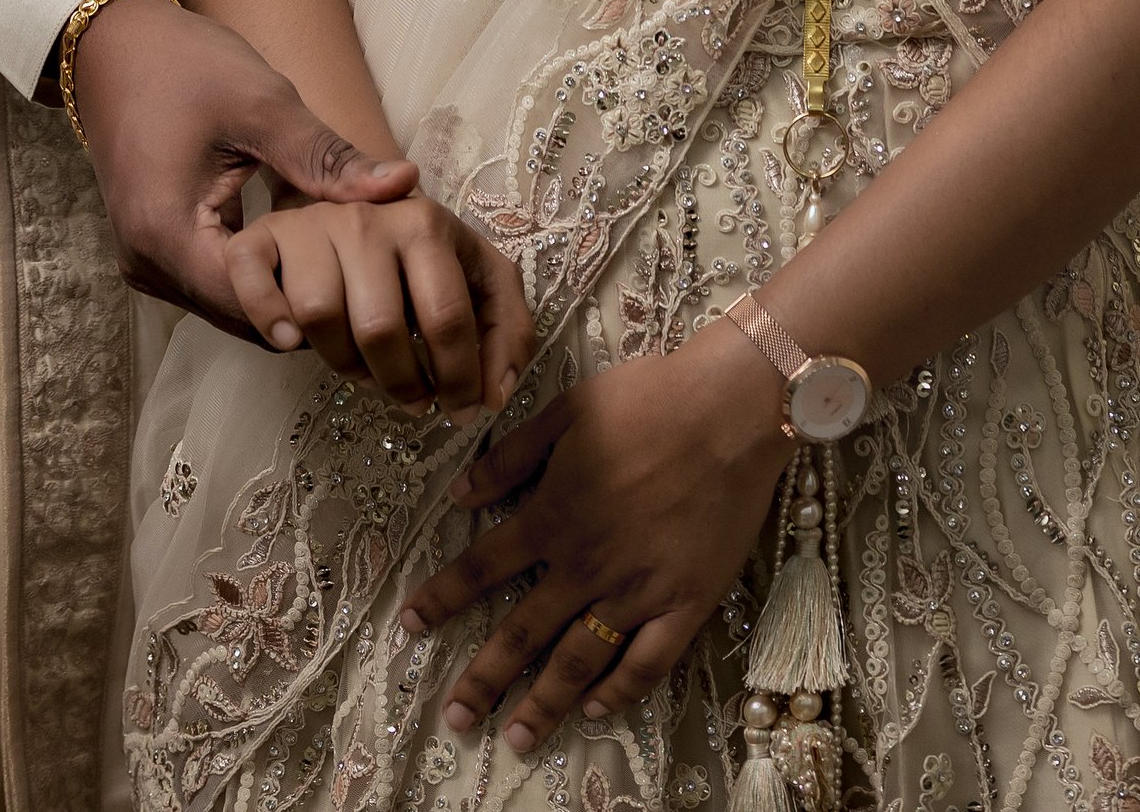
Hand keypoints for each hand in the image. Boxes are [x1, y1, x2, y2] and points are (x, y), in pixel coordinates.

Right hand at [70, 0, 415, 337]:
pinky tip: (307, 250)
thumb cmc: (184, 65)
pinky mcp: (157, 250)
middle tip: (375, 284)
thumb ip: (328, 159)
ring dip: (285, 290)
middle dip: (307, 303)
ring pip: (233, 304)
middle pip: (245, 313)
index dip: (317, 303)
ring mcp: (149, 262)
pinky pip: (216, 282)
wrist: (112, 44)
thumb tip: (406, 184)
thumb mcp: (263, 105)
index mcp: (167, 235)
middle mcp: (149, 266)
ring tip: (350, 268)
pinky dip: (261, 274)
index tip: (374, 289)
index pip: (254, 306)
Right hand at [222, 192, 533, 422]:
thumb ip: (507, 330)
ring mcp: (311, 225)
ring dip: (343, 363)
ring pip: (318, 314)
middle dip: (401, 384)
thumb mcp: (480, 279)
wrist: (355, 205)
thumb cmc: (423, 259)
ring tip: (363, 368)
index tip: (461, 409)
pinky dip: (264, 314)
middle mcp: (367, 218)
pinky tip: (287, 339)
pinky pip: (251, 278)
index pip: (447, 317)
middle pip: (380, 327)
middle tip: (412, 398)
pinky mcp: (263, 237)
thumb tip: (496, 394)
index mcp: (427, 224)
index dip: (459, 379)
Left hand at [402, 323, 789, 759]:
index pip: (482, 567)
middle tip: (456, 719)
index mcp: (554, 514)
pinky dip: (619, 692)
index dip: (442, 598)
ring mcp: (636, 590)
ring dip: (543, 703)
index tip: (410, 627)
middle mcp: (586, 563)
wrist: (730, 411)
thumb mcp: (567, 411)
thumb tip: (460, 493)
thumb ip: (512, 457)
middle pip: (522, 632)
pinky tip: (596, 710)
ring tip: (516, 739)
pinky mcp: (685, 604)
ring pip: (578, 660)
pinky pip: (647, 663)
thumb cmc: (649, 399)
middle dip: (483, 679)